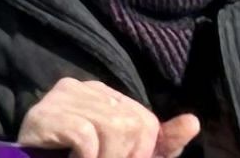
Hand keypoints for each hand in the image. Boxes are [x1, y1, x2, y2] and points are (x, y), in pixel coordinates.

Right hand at [15, 81, 196, 157]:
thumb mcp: (126, 155)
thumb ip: (160, 144)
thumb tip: (193, 121)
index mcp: (105, 95)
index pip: (146, 120)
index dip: (141, 153)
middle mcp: (83, 87)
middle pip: (133, 124)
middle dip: (124, 157)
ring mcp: (62, 97)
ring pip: (114, 129)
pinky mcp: (46, 112)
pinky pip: (86, 136)